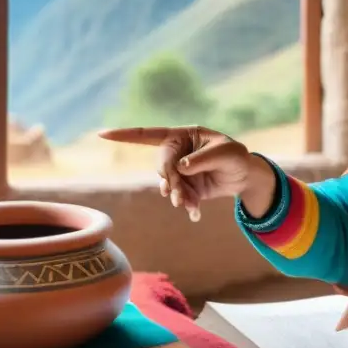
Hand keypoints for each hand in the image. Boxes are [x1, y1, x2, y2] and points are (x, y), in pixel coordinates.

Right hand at [97, 126, 275, 221]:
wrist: (245, 177)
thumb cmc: (236, 156)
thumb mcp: (225, 153)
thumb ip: (202, 159)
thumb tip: (181, 167)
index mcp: (183, 135)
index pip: (149, 134)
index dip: (125, 135)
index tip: (102, 134)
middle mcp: (177, 151)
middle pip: (160, 166)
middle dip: (170, 180)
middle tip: (180, 195)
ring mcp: (179, 170)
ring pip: (166, 184)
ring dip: (177, 195)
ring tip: (191, 205)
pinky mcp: (185, 186)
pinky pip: (176, 196)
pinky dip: (185, 204)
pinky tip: (196, 213)